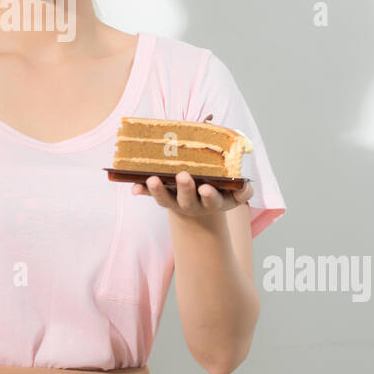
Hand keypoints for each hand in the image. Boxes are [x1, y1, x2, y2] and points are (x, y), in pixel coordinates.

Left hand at [131, 171, 253, 219]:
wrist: (202, 202)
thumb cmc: (220, 187)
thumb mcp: (232, 185)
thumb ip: (238, 179)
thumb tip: (239, 168)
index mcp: (214, 200)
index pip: (214, 200)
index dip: (210, 196)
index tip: (206, 188)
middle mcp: (194, 204)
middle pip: (188, 200)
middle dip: (185, 189)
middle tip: (183, 176)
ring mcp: (177, 202)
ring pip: (166, 200)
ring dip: (158, 190)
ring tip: (152, 179)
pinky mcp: (163, 198)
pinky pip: (150, 195)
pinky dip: (142, 190)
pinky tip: (134, 187)